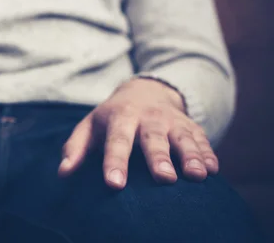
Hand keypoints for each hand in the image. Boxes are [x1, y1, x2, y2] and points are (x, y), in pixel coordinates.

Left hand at [58, 78, 217, 188]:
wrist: (144, 91)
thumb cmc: (111, 118)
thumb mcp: (90, 126)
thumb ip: (75, 148)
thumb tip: (63, 173)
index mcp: (120, 117)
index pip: (116, 140)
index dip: (115, 162)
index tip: (114, 184)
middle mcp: (147, 117)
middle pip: (153, 138)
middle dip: (159, 158)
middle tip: (164, 179)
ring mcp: (172, 121)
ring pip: (182, 138)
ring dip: (191, 156)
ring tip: (197, 175)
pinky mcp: (191, 126)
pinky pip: (202, 138)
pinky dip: (208, 153)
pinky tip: (213, 170)